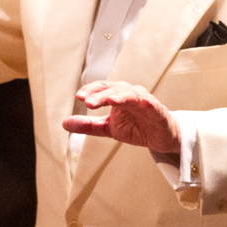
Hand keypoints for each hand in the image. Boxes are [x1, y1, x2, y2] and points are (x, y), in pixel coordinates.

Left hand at [63, 81, 180, 154]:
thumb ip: (88, 126)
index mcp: (117, 96)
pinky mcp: (157, 110)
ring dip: (120, 96)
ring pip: (131, 94)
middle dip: (101, 94)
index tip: (79, 97)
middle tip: (88, 101)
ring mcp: (144, 100)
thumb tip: (65, 123)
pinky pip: (151, 103)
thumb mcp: (109, 128)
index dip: (91, 90)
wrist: (161, 138)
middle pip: (114, 89)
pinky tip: (142, 102)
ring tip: (110, 100)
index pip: (102, 88)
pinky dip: (146, 101)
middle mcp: (130, 94)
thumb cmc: (138, 128)